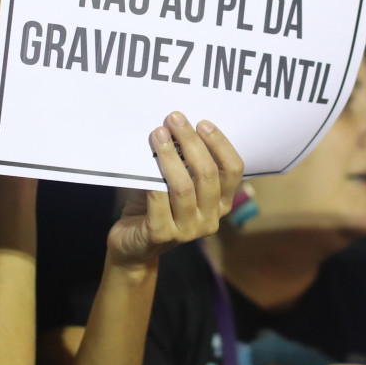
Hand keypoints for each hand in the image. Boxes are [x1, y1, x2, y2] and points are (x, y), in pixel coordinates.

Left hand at [106, 113, 244, 270]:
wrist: (132, 245)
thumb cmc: (155, 206)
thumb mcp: (175, 183)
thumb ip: (182, 162)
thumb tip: (177, 125)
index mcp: (221, 204)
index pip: (233, 171)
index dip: (220, 144)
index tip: (202, 123)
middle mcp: (210, 219)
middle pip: (207, 174)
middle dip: (191, 142)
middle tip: (174, 118)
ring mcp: (188, 230)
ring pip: (184, 187)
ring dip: (170, 155)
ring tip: (158, 133)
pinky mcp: (162, 235)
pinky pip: (159, 200)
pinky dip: (153, 177)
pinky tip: (145, 158)